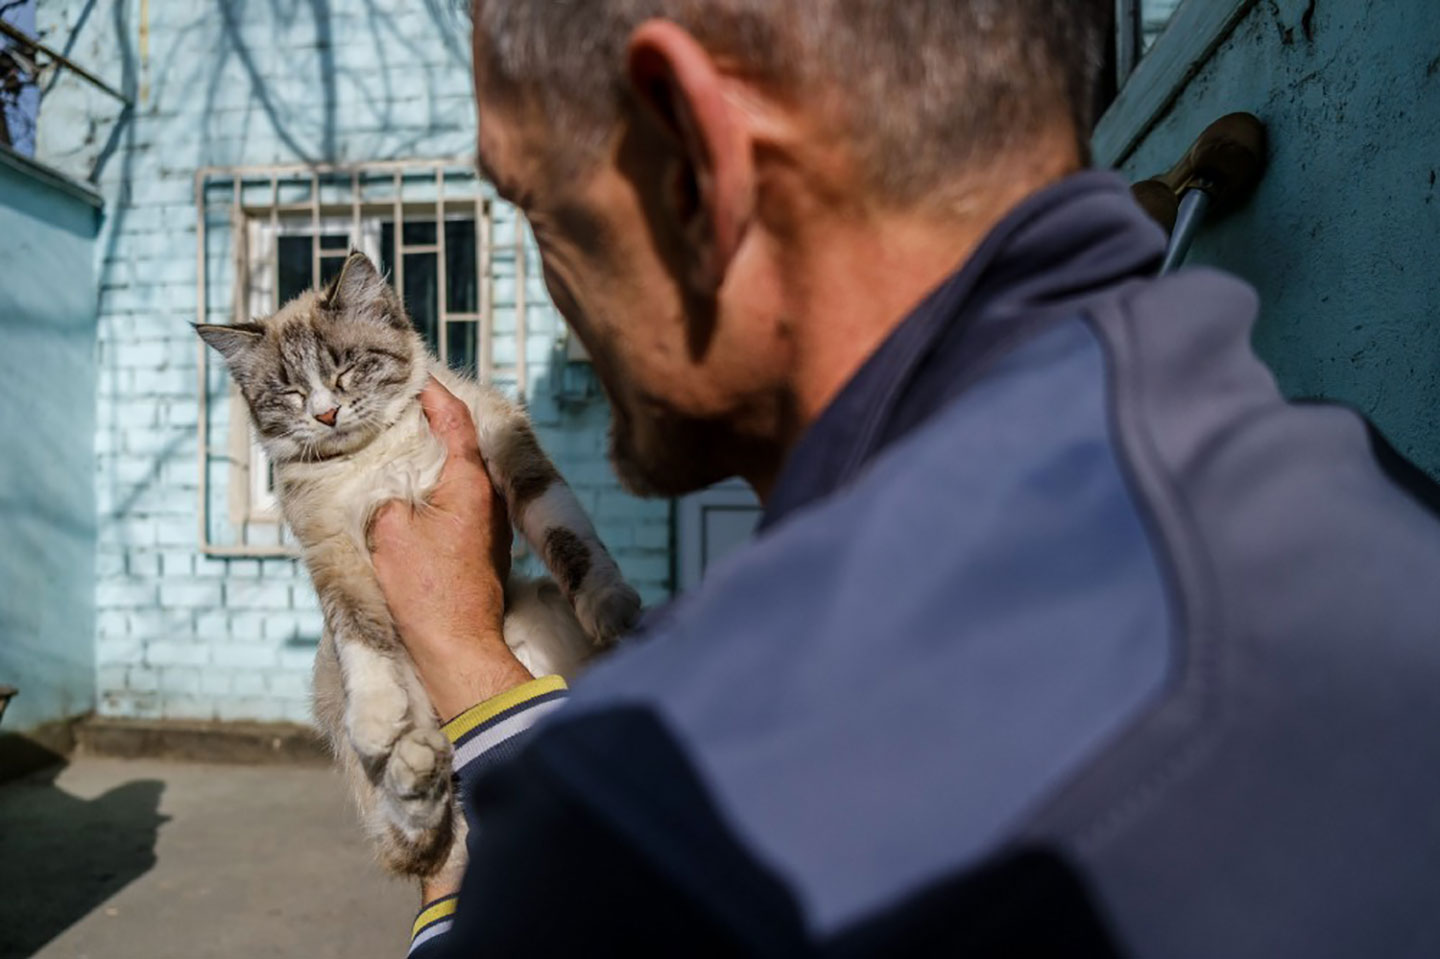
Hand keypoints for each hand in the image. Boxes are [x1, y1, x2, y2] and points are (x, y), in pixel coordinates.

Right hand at [370, 378, 533, 719]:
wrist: (457, 647)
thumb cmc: (426, 591)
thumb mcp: (389, 530)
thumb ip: (388, 493)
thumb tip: (388, 485)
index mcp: (470, 482)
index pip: (455, 418)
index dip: (432, 392)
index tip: (411, 374)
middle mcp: (488, 496)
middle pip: (460, 441)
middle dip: (428, 421)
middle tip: (394, 403)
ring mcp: (488, 521)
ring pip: (458, 471)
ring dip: (430, 454)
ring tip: (395, 440)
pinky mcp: (480, 543)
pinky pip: (457, 498)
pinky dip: (434, 484)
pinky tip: (407, 487)